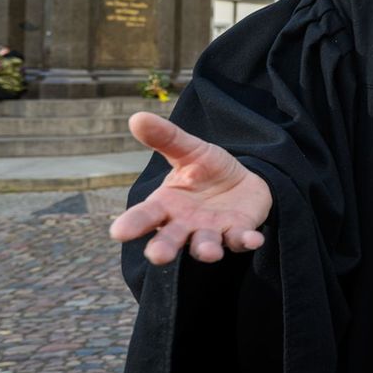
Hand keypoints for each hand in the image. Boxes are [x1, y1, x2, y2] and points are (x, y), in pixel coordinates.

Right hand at [110, 112, 273, 265]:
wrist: (241, 181)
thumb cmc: (206, 169)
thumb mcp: (189, 150)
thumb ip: (166, 138)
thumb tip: (137, 117)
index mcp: (165, 205)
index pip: (144, 216)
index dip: (132, 224)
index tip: (118, 232)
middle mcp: (184, 224)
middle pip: (170, 239)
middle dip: (163, 248)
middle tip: (157, 255)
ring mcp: (211, 231)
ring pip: (205, 245)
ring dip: (206, 249)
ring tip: (208, 252)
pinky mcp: (238, 232)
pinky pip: (241, 239)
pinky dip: (245, 241)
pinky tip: (254, 240)